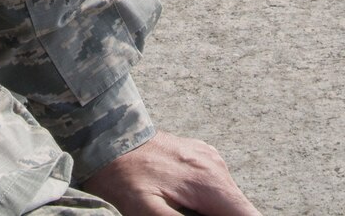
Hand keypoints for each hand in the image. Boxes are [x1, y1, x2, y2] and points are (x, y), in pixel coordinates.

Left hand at [80, 133, 259, 215]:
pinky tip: (179, 200)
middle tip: (183, 213)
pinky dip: (206, 199)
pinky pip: (214, 184)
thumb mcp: (145, 212)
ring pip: (227, 198)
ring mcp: (210, 158)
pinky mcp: (200, 154)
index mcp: (210, 184)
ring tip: (178, 208)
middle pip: (239, 209)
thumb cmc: (122, 177)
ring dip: (213, 211)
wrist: (105, 136)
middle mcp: (216, 167)